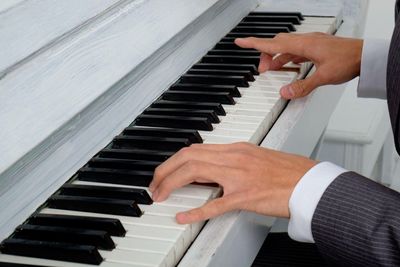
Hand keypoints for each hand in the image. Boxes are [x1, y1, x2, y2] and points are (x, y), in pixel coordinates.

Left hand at [149, 142, 316, 223]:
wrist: (308, 182)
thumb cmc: (284, 172)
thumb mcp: (254, 158)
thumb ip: (231, 161)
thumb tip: (208, 170)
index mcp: (235, 149)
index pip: (195, 149)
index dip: (174, 160)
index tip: (165, 171)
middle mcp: (234, 158)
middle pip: (188, 157)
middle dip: (165, 170)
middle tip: (155, 184)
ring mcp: (238, 177)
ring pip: (195, 172)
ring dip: (172, 184)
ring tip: (161, 195)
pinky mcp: (246, 196)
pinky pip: (215, 203)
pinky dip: (195, 211)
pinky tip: (183, 217)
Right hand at [235, 33, 362, 98]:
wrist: (366, 56)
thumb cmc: (349, 60)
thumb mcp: (323, 77)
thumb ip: (302, 86)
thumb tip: (285, 93)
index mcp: (304, 45)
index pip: (272, 44)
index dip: (254, 43)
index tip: (240, 42)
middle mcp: (306, 41)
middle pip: (277, 44)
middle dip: (265, 55)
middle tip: (261, 69)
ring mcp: (311, 43)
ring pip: (286, 46)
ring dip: (276, 57)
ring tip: (271, 69)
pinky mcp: (316, 47)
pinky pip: (296, 50)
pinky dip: (288, 57)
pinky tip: (289, 65)